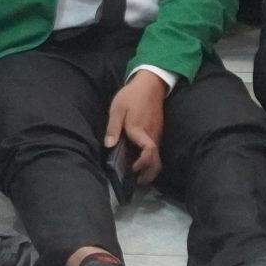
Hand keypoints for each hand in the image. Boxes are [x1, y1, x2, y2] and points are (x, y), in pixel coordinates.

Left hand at [105, 70, 168, 184]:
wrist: (150, 84)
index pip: (148, 152)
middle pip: (156, 161)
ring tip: (135, 174)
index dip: (142, 164)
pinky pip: (155, 150)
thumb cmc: (132, 96)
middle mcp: (152, 135)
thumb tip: (108, 145)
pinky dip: (149, 158)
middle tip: (136, 181)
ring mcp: (157, 134)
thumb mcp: (117, 108)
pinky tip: (138, 159)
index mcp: (141, 130)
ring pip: (157, 156)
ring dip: (148, 168)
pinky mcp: (157, 132)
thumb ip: (113, 127)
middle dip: (148, 174)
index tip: (132, 169)